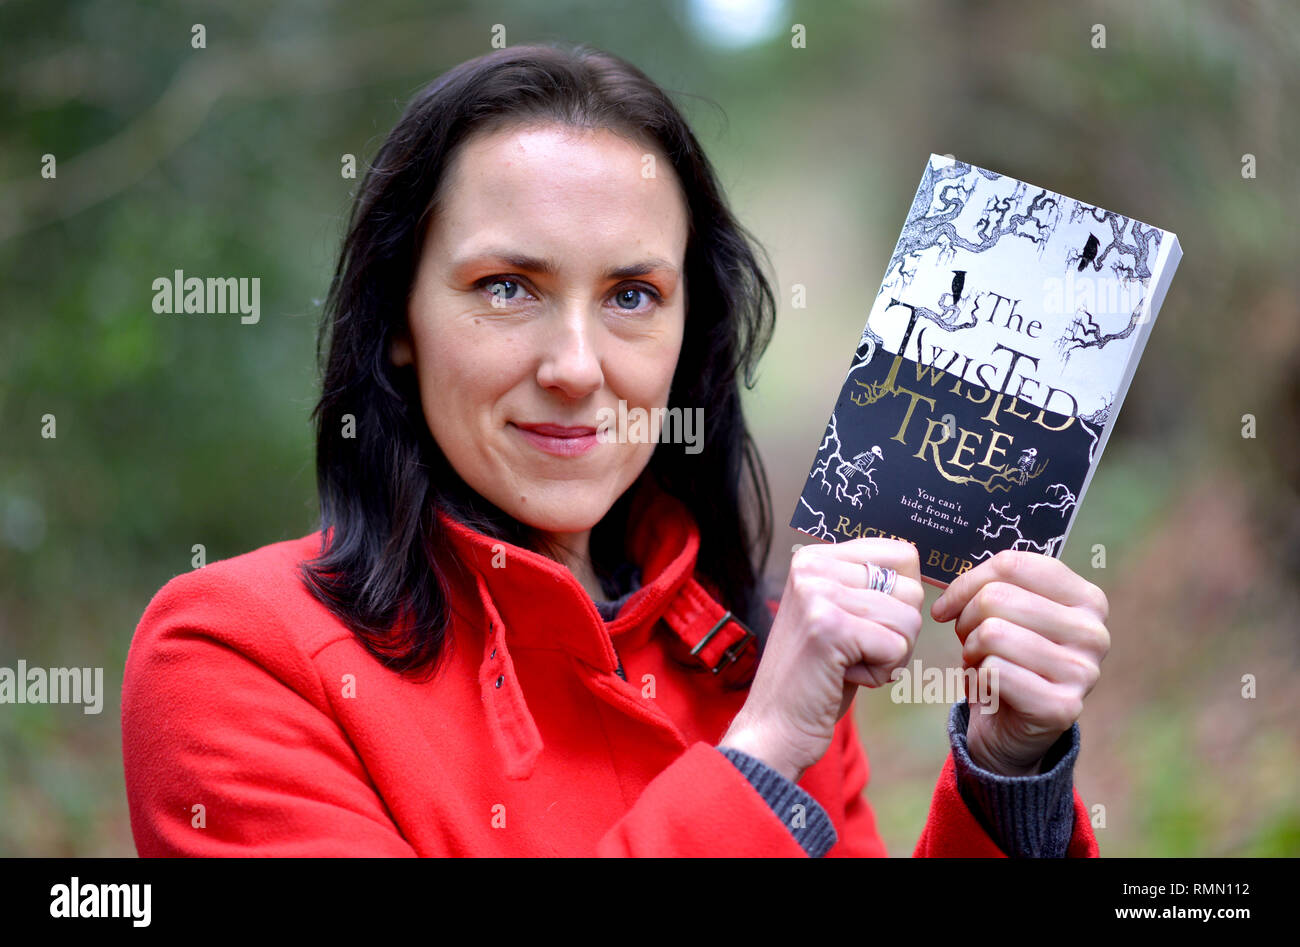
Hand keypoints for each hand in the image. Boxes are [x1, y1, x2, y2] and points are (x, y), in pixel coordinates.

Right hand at [719, 539, 924, 782]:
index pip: (902, 555)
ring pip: (909, 619)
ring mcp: (817, 593)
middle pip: (911, 589)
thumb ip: (868, 585)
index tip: (862, 628)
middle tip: (852, 653)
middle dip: (897, 633)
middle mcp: (812, 566)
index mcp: (814, 557)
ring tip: (845, 666)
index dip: (901, 602)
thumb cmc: (817, 677)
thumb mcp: (840, 615)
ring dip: (889, 656)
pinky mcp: (828, 626)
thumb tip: (914, 558)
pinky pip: (896, 646)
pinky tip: (843, 678)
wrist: (774, 730)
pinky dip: (881, 673)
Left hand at [931, 550, 1109, 776]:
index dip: (967, 582)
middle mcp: (1094, 632)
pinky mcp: (1064, 707)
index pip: (1012, 564)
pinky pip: (995, 671)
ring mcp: (1084, 671)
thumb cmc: (1005, 659)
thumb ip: (992, 584)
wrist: (1011, 729)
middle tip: (972, 644)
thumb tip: (949, 579)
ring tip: (984, 664)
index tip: (948, 606)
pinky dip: (979, 679)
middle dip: (966, 622)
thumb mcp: (1004, 613)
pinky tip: (993, 690)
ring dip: (972, 652)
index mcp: (1086, 598)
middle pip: (996, 597)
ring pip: (993, 633)